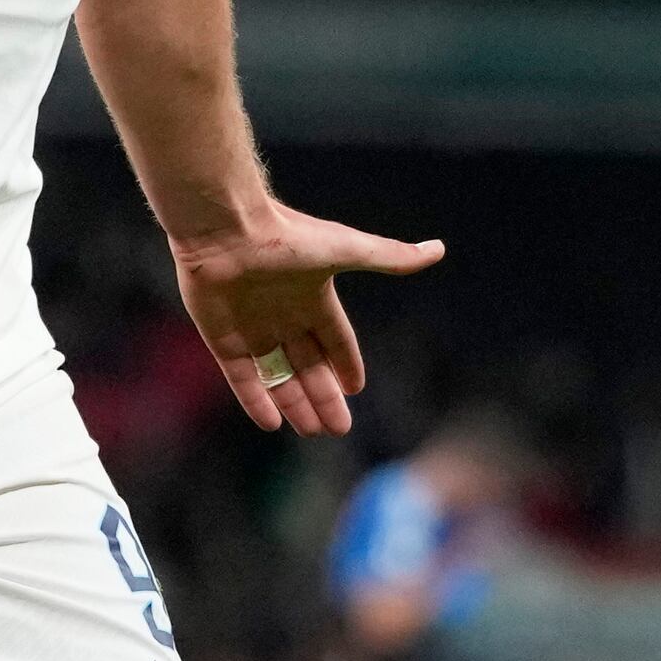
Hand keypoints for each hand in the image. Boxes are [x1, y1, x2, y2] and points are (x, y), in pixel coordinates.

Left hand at [166, 203, 444, 435]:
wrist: (227, 229)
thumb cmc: (288, 237)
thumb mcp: (346, 250)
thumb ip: (388, 257)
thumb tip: (437, 249)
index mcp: (314, 297)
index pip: (335, 339)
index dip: (346, 363)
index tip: (356, 389)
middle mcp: (284, 315)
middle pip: (309, 365)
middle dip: (324, 396)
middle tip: (339, 429)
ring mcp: (253, 328)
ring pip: (278, 376)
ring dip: (295, 404)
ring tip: (314, 431)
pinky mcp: (223, 339)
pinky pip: (243, 377)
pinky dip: (256, 400)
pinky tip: (273, 424)